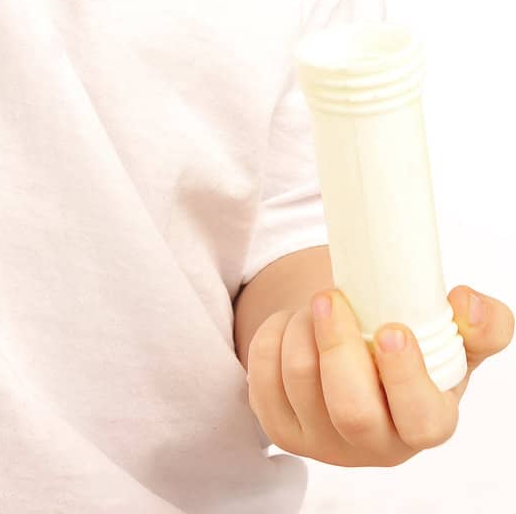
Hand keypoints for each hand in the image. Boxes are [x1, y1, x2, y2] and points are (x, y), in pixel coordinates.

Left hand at [246, 284, 513, 465]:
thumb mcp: (451, 337)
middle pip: (351, 411)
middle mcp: (375, 443)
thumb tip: (468, 304)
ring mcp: (322, 441)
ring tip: (318, 304)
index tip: (390, 330)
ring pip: (299, 384)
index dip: (404, 378)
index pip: (421, 420)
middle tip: (331, 299)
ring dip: (301, 328)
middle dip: (336, 348)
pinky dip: (272, 334)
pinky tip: (293, 324)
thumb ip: (480, 324)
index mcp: (425, 423)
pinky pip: (262, 377)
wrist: (356, 352)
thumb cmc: (407, 346)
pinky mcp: (281, 428)